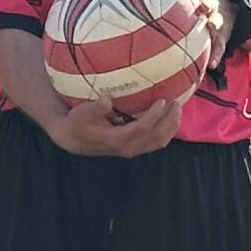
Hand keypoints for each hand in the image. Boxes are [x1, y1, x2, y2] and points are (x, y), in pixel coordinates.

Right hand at [41, 94, 179, 158]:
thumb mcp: (81, 113)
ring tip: (177, 109)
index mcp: (116, 139)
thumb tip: (106, 100)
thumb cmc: (78, 122)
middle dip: (170, 120)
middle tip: (176, 103)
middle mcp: (128, 148)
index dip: (154, 115)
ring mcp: (133, 150)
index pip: (142, 128)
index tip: (162, 100)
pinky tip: (169, 117)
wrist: (74, 140)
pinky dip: (167, 130)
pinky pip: (157, 142)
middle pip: (157, 137)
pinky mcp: (136, 148)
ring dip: (172, 126)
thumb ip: (95, 107)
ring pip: (160, 141)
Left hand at [203, 0, 234, 69]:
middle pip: (210, 4)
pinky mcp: (221, 38)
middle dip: (207, 4)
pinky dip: (216, 55)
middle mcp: (211, 7)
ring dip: (213, 29)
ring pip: (216, 26)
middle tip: (202, 5)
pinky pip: (219, 48)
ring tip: (210, 32)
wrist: (230, 13)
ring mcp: (218, 22)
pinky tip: (212, 64)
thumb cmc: (201, 4)